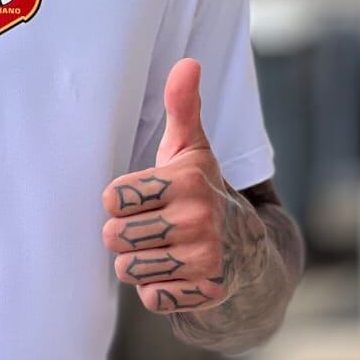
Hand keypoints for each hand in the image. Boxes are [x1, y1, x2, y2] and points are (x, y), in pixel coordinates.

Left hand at [101, 58, 267, 314]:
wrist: (248, 250)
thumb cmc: (202, 191)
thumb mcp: (191, 149)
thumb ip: (182, 107)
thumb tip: (188, 62)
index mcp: (186, 181)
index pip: (111, 197)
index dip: (121, 199)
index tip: (146, 196)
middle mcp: (198, 220)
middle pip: (114, 236)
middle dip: (126, 233)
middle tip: (153, 226)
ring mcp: (204, 261)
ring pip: (127, 269)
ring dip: (139, 262)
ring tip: (165, 248)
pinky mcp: (205, 294)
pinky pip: (150, 297)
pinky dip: (158, 289)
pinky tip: (178, 273)